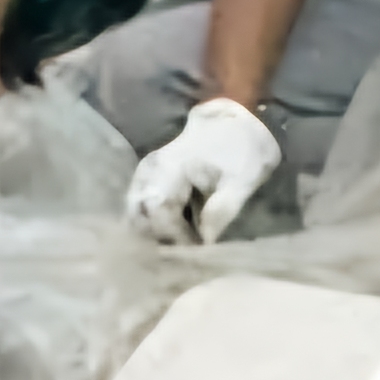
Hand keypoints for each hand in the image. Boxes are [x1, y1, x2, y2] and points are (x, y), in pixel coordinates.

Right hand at [124, 96, 280, 244]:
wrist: (239, 122)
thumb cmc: (243, 149)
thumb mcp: (243, 179)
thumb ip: (223, 209)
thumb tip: (206, 241)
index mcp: (170, 168)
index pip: (159, 212)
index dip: (174, 237)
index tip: (196, 252)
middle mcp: (151, 171)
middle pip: (138, 216)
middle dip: (158, 240)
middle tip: (182, 257)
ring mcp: (147, 174)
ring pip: (136, 214)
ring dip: (153, 235)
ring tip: (177, 251)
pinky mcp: (151, 179)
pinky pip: (142, 208)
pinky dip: (154, 225)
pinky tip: (173, 237)